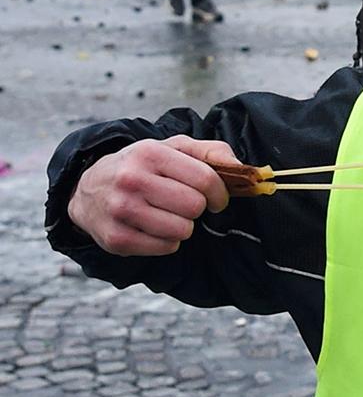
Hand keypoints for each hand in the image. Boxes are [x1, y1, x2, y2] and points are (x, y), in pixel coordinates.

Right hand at [68, 137, 236, 256]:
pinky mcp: (116, 238)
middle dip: (197, 208)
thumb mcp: (173, 148)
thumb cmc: (141, 167)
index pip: (205, 180)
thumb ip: (211, 151)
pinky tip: (154, 228)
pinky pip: (166, 248)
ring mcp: (120, 210)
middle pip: (194, 207)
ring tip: (168, 215)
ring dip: (183, 226)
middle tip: (185, 204)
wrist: (87, 189)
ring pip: (182, 230)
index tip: (217, 198)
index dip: (220, 193)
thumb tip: (239, 166)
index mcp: (150, 153)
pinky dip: (167, 242)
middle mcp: (131, 180)